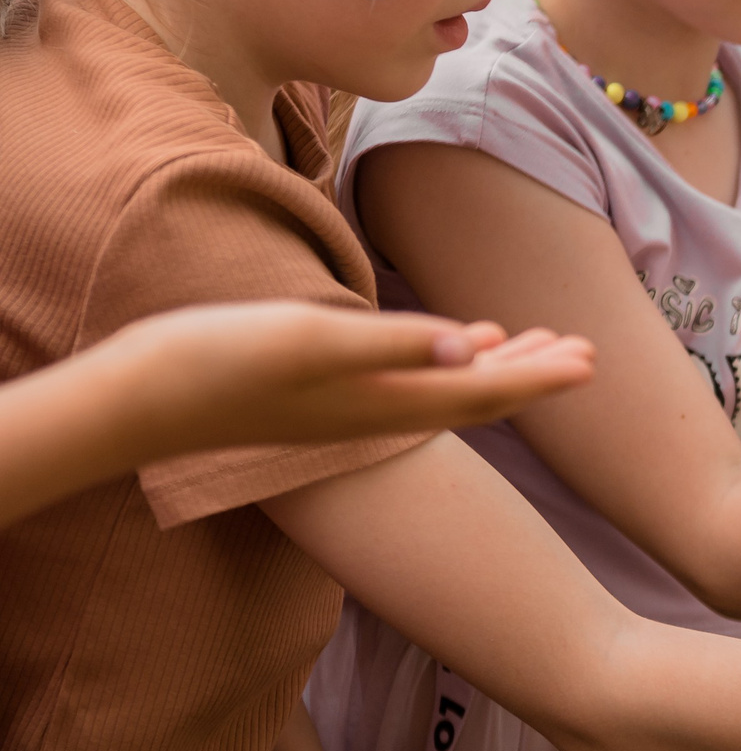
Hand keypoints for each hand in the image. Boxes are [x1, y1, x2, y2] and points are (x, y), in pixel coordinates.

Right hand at [118, 303, 593, 456]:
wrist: (137, 399)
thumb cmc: (215, 361)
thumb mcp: (307, 341)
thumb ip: (391, 344)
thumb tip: (470, 346)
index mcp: (384, 402)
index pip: (485, 392)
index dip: (542, 377)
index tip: (592, 359)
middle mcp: (380, 411)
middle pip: (479, 393)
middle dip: (536, 372)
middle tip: (590, 347)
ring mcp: (353, 405)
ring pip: (451, 385)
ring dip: (503, 364)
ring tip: (548, 341)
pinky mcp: (326, 393)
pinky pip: (414, 379)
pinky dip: (452, 358)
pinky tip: (467, 338)